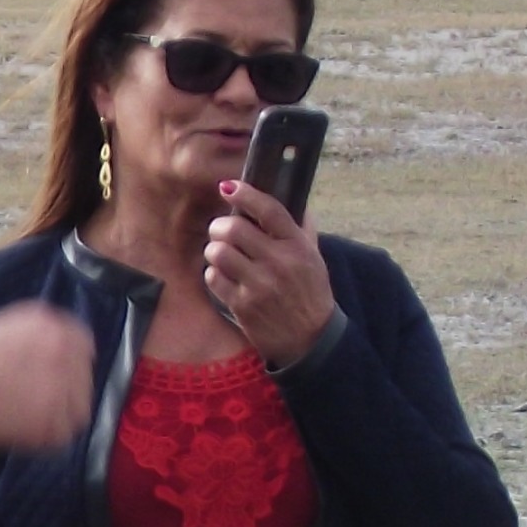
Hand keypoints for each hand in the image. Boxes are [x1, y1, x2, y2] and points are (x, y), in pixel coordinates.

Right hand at [0, 301, 94, 451]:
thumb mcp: (1, 331)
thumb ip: (35, 338)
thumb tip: (55, 358)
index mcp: (49, 323)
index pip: (83, 346)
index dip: (71, 367)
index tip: (57, 381)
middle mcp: (63, 348)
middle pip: (84, 380)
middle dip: (64, 395)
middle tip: (34, 407)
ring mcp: (62, 383)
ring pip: (78, 411)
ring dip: (57, 419)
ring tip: (21, 419)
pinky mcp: (55, 417)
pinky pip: (62, 436)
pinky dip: (42, 439)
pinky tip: (16, 429)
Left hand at [202, 183, 334, 366]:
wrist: (310, 339)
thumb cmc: (310, 292)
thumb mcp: (314, 257)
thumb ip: (300, 228)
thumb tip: (291, 196)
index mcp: (298, 246)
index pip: (269, 210)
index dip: (245, 194)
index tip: (228, 187)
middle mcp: (279, 262)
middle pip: (234, 228)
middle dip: (220, 226)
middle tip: (220, 230)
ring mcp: (260, 285)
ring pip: (218, 251)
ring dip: (213, 249)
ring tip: (220, 253)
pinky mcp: (243, 305)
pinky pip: (213, 277)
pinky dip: (213, 272)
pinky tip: (222, 275)